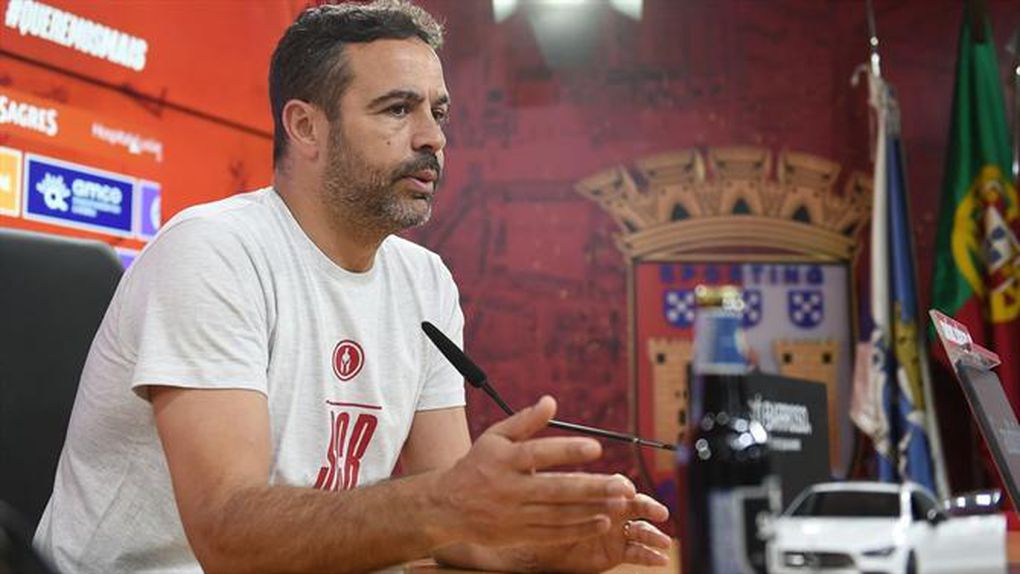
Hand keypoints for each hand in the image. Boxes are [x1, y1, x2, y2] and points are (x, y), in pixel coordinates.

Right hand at [431, 396, 635, 546]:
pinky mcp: (519, 535)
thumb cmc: (477, 465)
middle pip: (556, 489)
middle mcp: (510, 489)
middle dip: (592, 487)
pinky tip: (602, 521)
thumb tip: (551, 401)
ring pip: (559, 514)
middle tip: (622, 484)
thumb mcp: (495, 437)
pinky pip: (554, 534)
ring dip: (592, 509)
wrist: (446, 506)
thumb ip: (525, 421)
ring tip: (619, 502)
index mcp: (504, 460)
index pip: (539, 453)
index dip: (567, 450)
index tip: (596, 447)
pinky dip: (579, 529)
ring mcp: (515, 515)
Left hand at [524, 482, 671, 572]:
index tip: (626, 491)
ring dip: (654, 534)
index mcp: (599, 494)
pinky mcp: (617, 551)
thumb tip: (534, 459)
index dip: (623, 488)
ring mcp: (616, 531)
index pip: (616, 486)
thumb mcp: (546, 500)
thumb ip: (549, 481)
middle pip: (636, 505)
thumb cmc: (545, 520)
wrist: (543, 550)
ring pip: (641, 530)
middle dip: (649, 507)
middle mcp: (612, 510)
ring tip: (664, 541)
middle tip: (660, 512)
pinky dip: (650, 556)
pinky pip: (637, 553)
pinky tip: (660, 559)